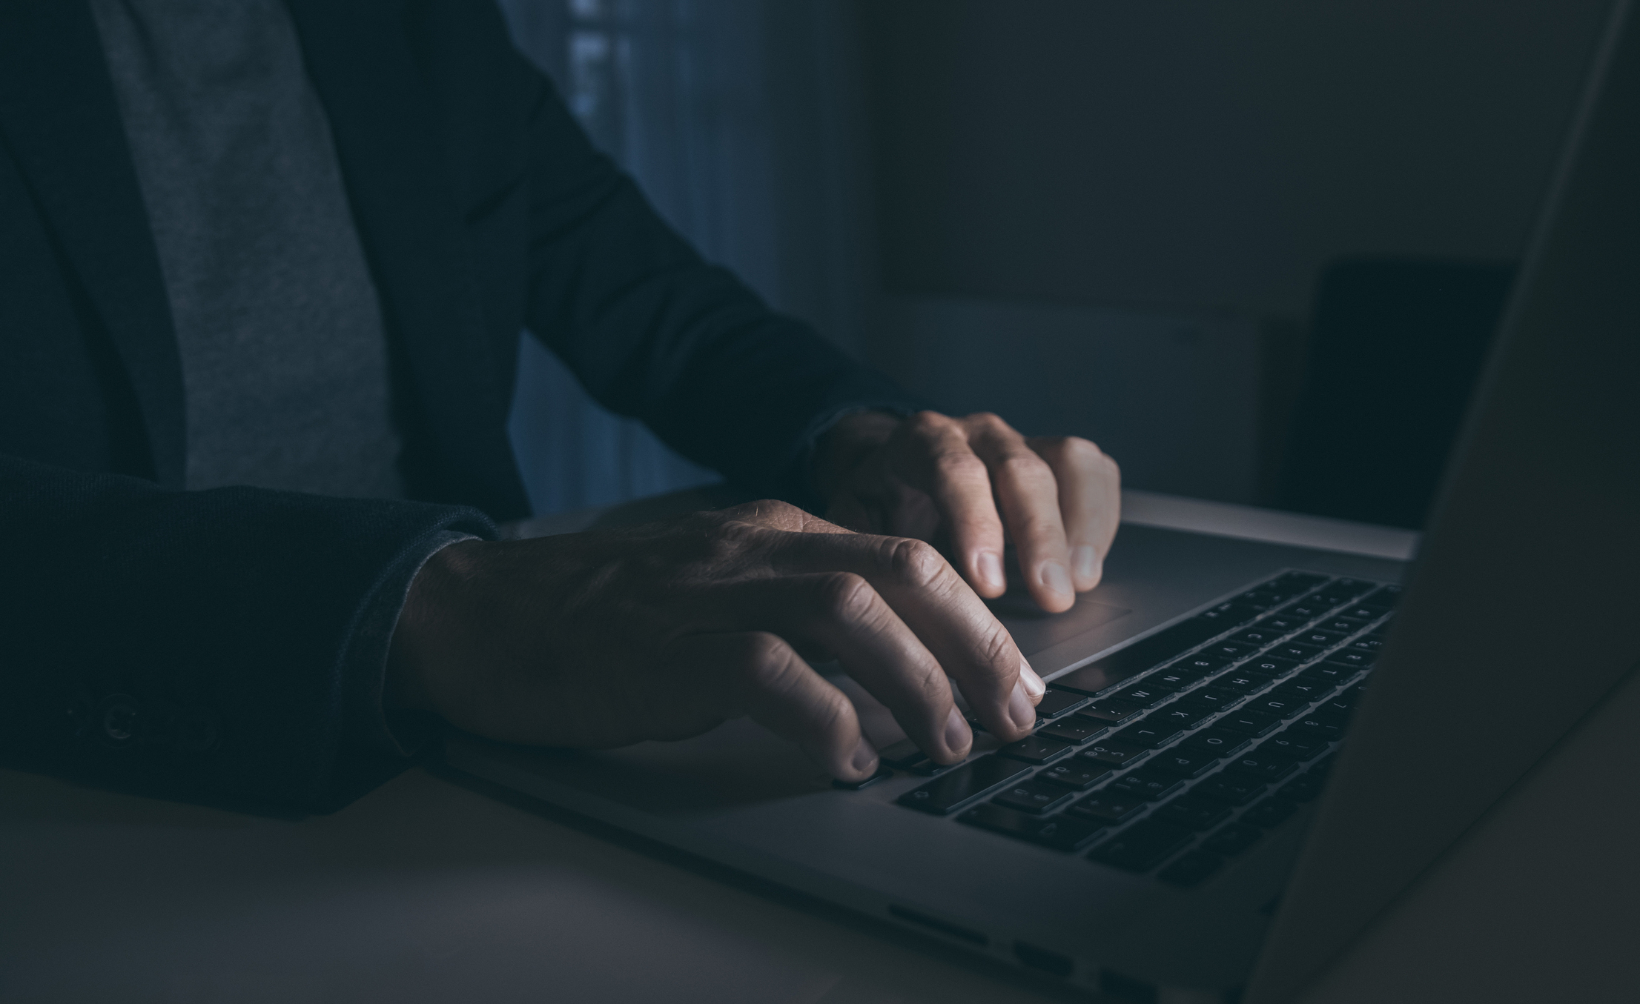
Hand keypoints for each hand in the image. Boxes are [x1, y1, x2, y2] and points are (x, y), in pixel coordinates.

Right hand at [387, 501, 1045, 781]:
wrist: (484, 614)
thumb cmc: (605, 616)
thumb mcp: (718, 588)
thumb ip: (797, 607)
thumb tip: (892, 669)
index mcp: (775, 531)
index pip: (905, 555)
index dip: (977, 621)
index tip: (1018, 680)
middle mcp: (753, 548)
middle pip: (899, 572)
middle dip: (976, 646)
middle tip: (1016, 716)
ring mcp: (705, 591)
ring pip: (846, 611)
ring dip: (916, 681)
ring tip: (947, 745)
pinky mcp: (660, 645)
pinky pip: (761, 670)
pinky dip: (819, 716)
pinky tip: (846, 761)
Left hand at [814, 411, 1120, 612]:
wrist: (890, 472)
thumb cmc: (877, 508)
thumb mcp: (854, 524)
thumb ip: (869, 550)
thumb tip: (884, 600)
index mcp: (920, 442)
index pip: (953, 470)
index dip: (975, 524)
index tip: (987, 583)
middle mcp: (977, 434)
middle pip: (1021, 468)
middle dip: (1040, 537)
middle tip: (1050, 597)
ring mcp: (1022, 442)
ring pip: (1069, 461)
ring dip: (1081, 526)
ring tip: (1079, 583)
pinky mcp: (1056, 460)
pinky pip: (1095, 473)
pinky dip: (1101, 519)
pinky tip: (1088, 567)